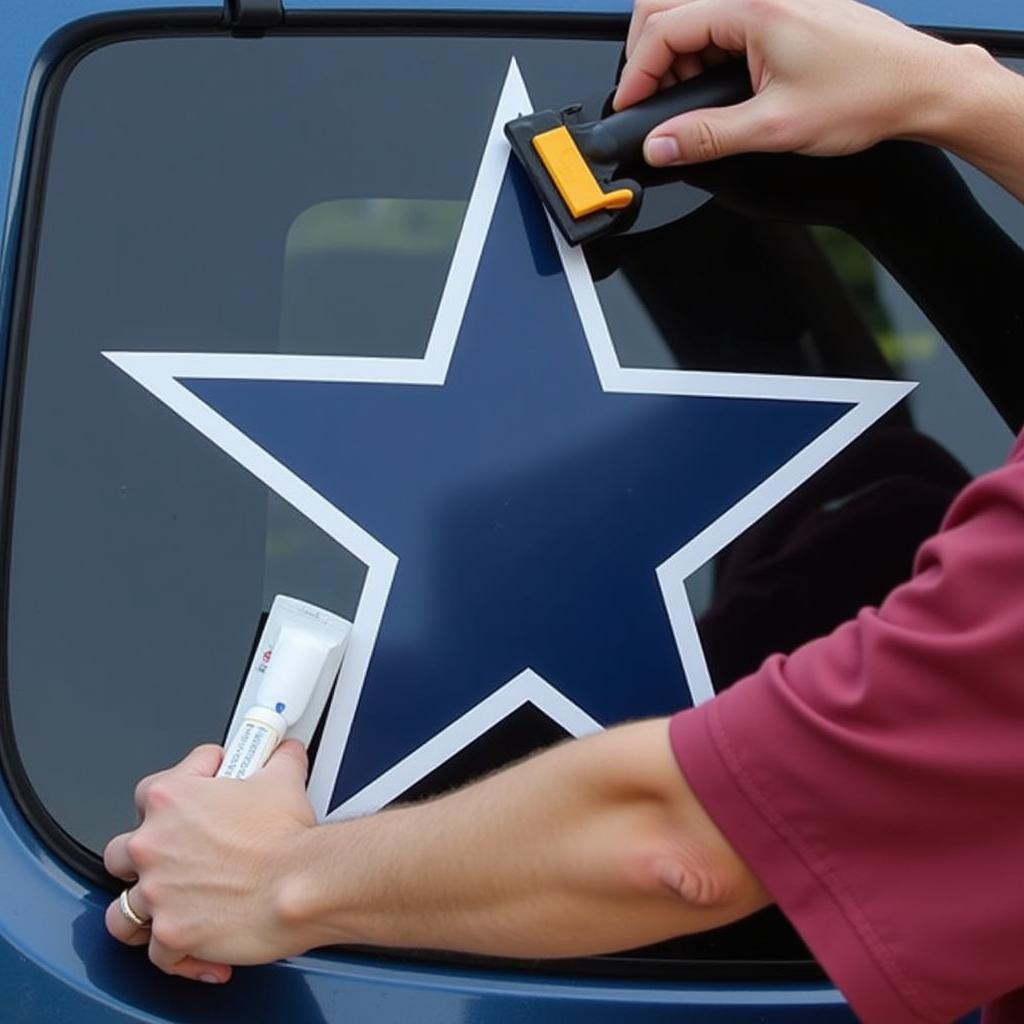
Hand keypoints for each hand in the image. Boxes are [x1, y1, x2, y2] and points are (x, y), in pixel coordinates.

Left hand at [104, 741, 315, 982]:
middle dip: (147, 852)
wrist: (300, 885)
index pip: (153, 786)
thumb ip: (276, 759)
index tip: (202, 792)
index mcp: (172, 799)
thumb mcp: (284, 778)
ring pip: (122, 908)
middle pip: (123, 849)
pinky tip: (197, 946)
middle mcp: (153, 845)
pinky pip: (159, 953)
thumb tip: (283, 752)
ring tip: (167, 907)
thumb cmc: (286, 838)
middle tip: (180, 852)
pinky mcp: (171, 935)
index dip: (183, 787)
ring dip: (143, 908)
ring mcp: (157, 893)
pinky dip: (177, 952)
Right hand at [614, 0, 979, 165]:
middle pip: (670, 5)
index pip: (664, 27)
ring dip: (680, 54)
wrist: (917, 88)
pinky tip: (719, 86)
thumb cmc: (865, 94)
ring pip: (696, 11)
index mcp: (754, 6)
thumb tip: (660, 145)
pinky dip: (707, 51)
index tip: (630, 106)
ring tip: (692, 99)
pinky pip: (724, 20)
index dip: (637, 73)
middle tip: (652, 99)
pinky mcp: (783, 9)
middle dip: (649, 54)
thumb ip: (706, 137)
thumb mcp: (774, 127)